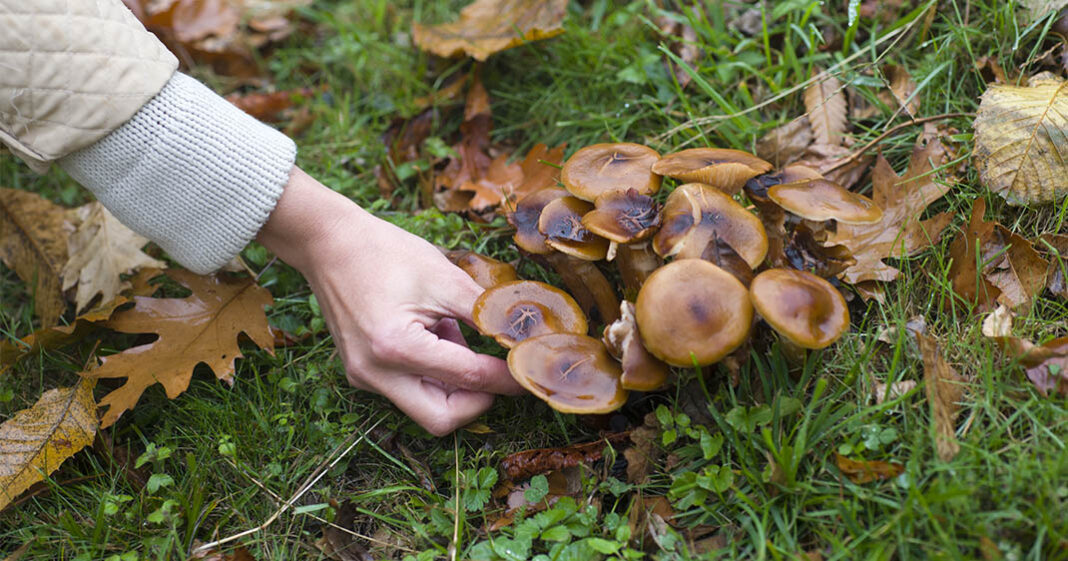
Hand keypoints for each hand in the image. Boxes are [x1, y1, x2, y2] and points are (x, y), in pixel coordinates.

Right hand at [257, 167, 523, 434]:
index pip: (468, 378)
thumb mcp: (445, 278)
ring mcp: (364, 377)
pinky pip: (407, 390)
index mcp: (396, 347)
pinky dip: (431, 374)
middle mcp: (375, 373)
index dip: (507, 376)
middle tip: (500, 372)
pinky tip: (432, 335)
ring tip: (454, 335)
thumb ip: (487, 313)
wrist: (328, 243)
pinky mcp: (360, 373)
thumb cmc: (385, 253)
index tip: (532, 370)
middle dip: (477, 400)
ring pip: (424, 407)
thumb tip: (525, 338)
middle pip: (441, 418)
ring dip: (453, 385)